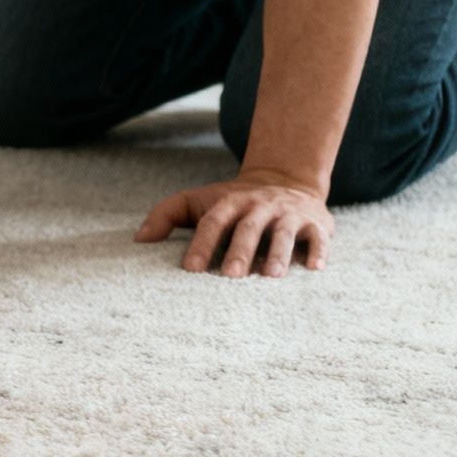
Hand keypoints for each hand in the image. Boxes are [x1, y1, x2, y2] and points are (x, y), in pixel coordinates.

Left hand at [133, 170, 333, 276]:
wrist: (286, 179)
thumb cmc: (233, 202)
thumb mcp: (199, 201)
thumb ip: (166, 215)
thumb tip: (138, 240)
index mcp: (229, 203)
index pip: (213, 222)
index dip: (202, 243)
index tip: (191, 268)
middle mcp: (259, 207)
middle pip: (248, 228)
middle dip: (240, 251)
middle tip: (231, 276)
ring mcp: (288, 214)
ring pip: (284, 233)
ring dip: (279, 253)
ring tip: (272, 276)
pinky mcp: (316, 223)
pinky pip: (318, 237)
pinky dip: (318, 251)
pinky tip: (315, 268)